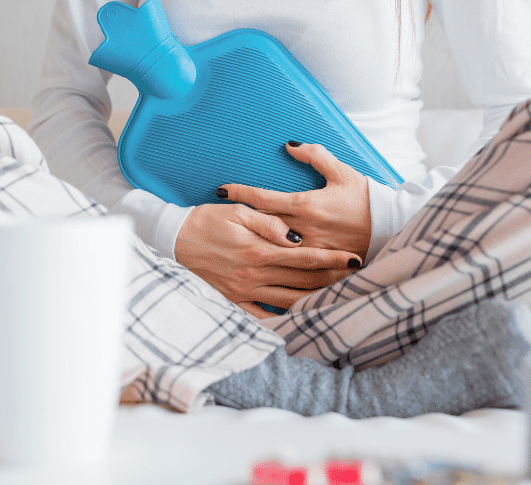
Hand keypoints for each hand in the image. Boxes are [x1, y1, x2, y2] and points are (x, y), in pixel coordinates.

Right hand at [174, 202, 361, 317]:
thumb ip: (269, 223)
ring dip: (315, 301)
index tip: (354, 259)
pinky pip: (263, 316)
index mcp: (260, 251)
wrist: (174, 240)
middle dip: (332, 281)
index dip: (332, 260)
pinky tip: (301, 318)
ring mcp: (245, 291)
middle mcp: (256, 275)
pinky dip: (283, 319)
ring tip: (338, 299)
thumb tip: (294, 236)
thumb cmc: (208, 220)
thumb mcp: (238, 212)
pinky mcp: (234, 300)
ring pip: (289, 301)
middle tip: (356, 280)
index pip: (306, 257)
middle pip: (303, 281)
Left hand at [221, 141, 371, 258]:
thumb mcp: (342, 172)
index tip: (221, 189)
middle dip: (237, 221)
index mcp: (307, 205)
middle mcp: (304, 229)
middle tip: (214, 216)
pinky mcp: (317, 266)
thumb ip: (315, 156)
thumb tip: (290, 145)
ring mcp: (309, 250)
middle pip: (260, 226)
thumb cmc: (366, 198)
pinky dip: (271, 265)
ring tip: (227, 240)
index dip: (240, 193)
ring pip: (271, 248)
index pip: (264, 199)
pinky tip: (253, 267)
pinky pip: (288, 267)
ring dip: (250, 243)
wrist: (391, 228)